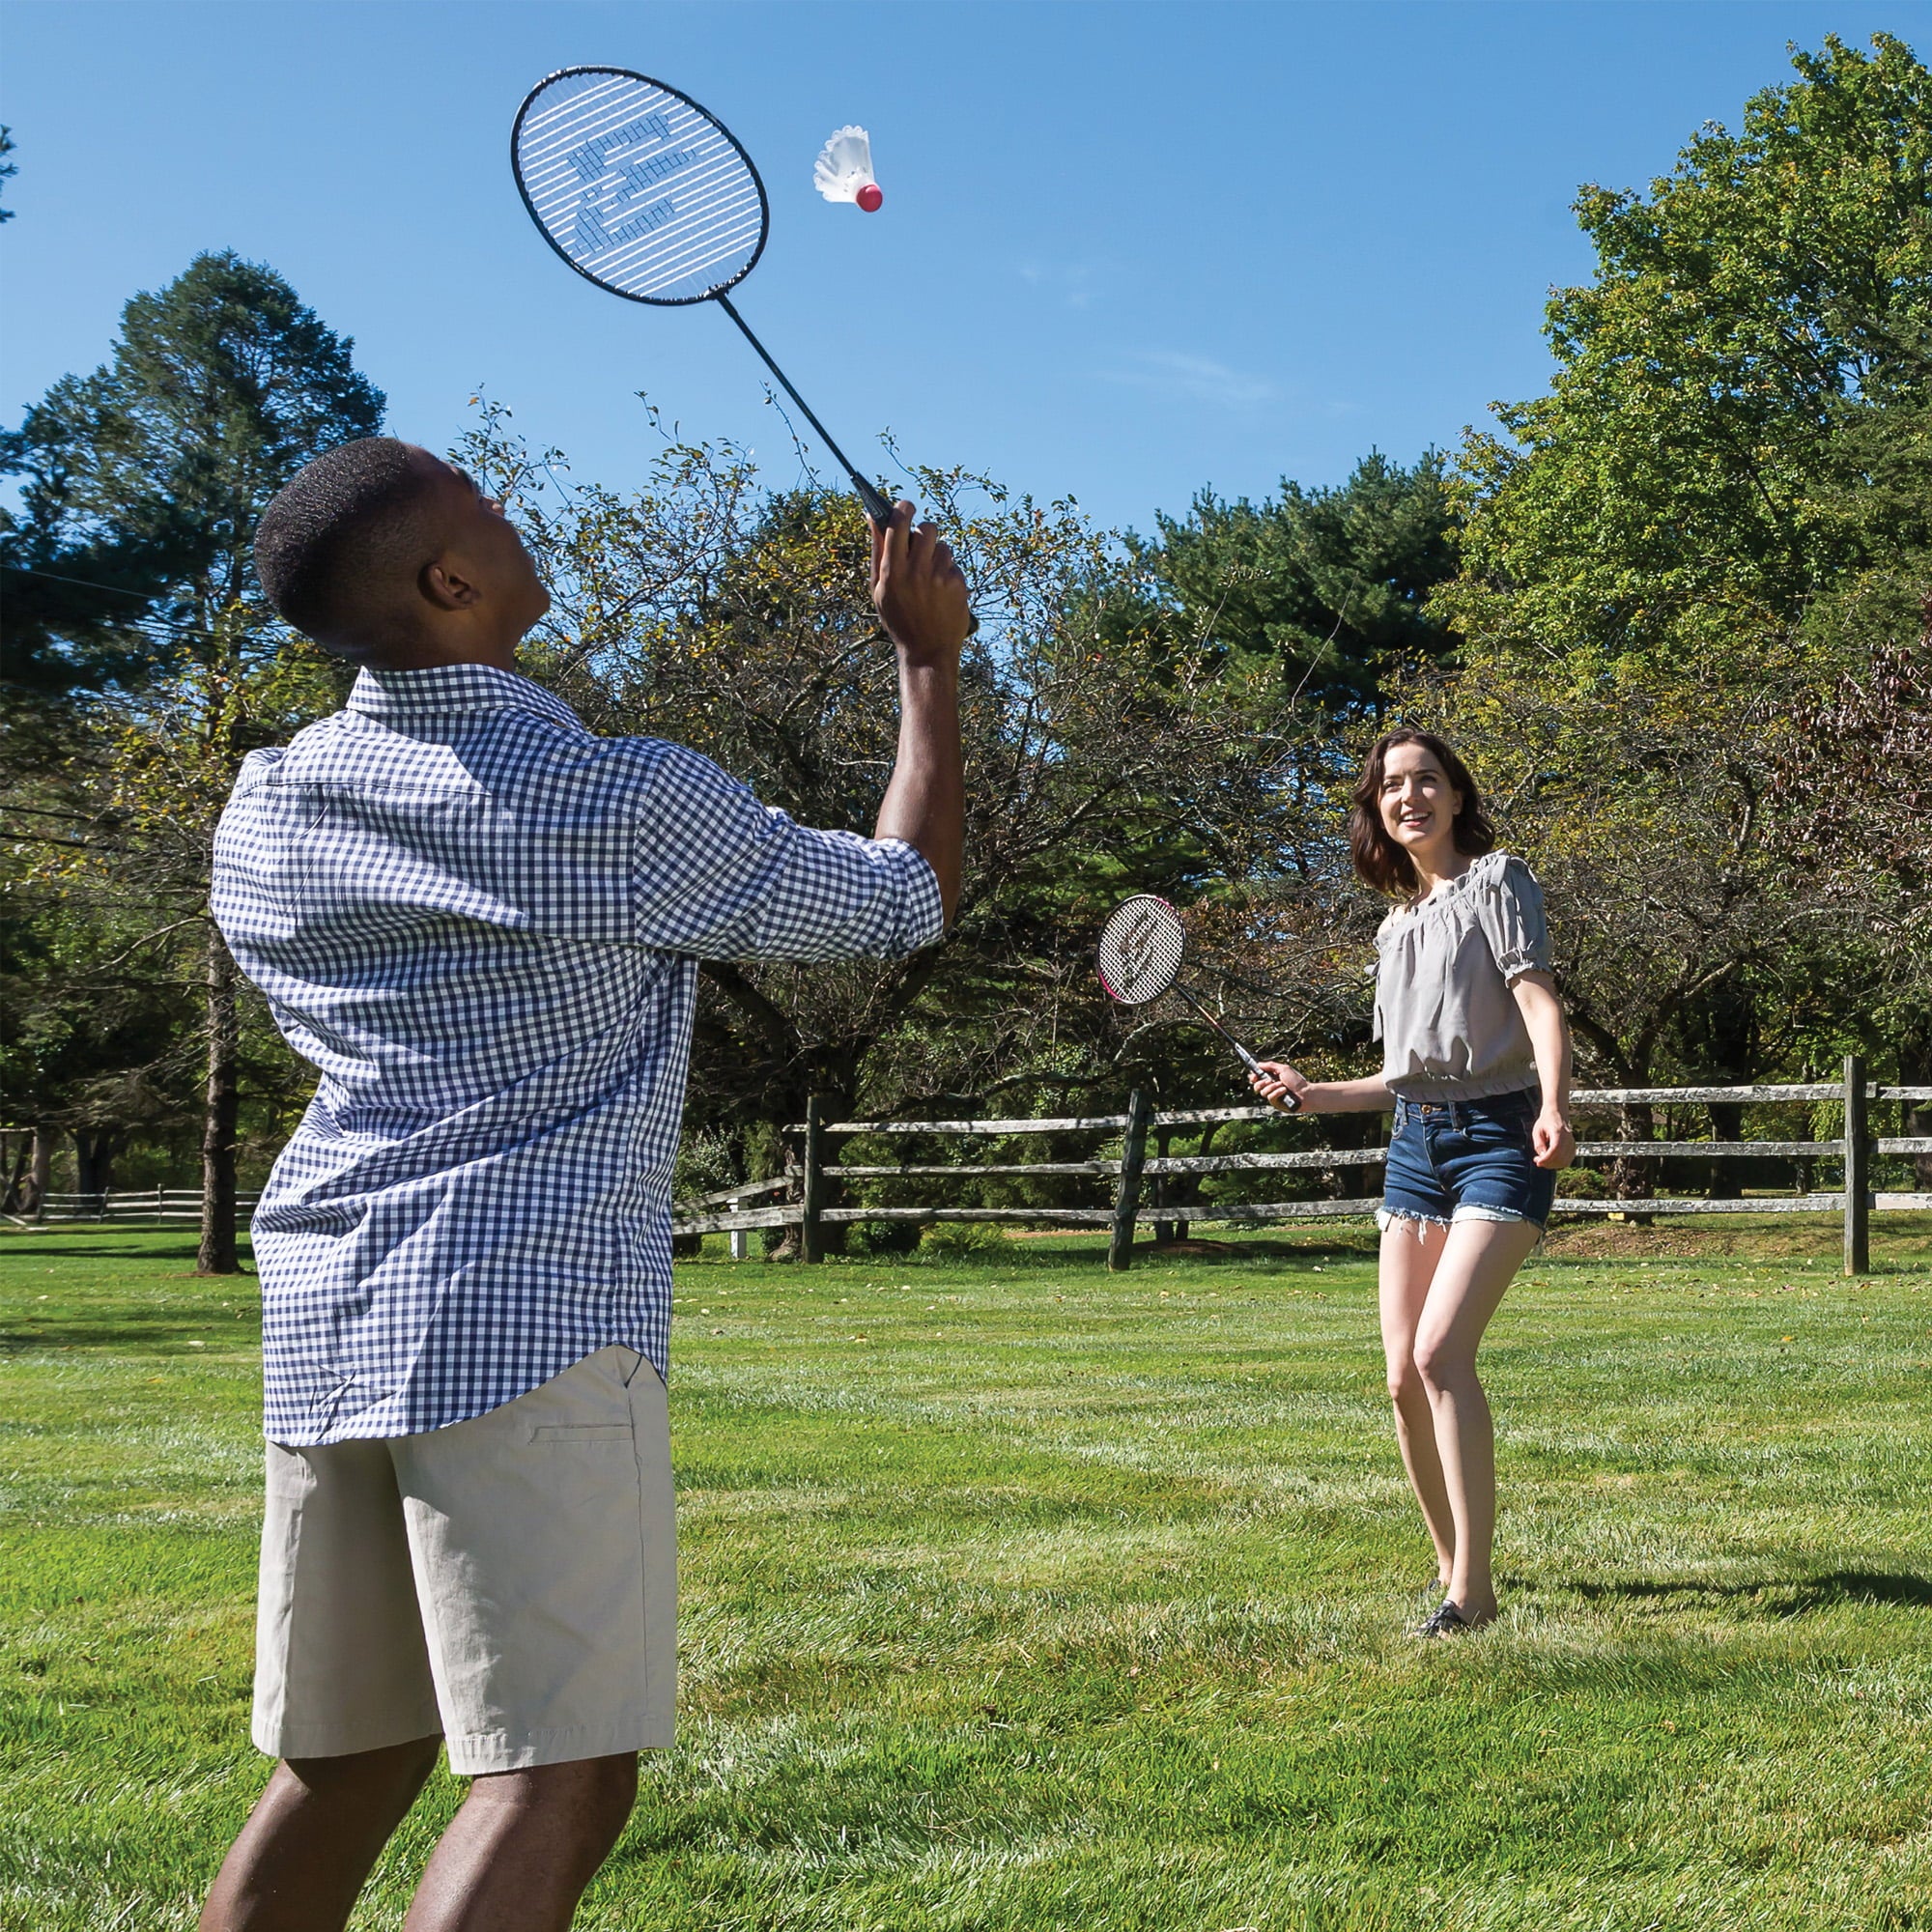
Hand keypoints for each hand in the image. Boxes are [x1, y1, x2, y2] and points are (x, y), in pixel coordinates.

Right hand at [871, 500, 969, 667]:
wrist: (928, 650)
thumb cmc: (899, 618)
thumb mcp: (879, 589)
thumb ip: (877, 551)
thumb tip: (871, 517)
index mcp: (892, 572)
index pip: (899, 525)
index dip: (904, 509)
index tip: (906, 505)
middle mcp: (917, 572)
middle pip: (927, 529)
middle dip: (924, 531)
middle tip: (920, 543)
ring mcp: (940, 578)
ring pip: (943, 546)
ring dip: (936, 555)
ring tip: (929, 577)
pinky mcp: (958, 584)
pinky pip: (953, 565)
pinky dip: (947, 573)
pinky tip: (940, 592)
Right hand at [1249, 1060, 1310, 1110]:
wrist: (1306, 1093)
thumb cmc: (1297, 1081)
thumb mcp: (1284, 1069)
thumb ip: (1270, 1065)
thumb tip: (1258, 1064)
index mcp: (1272, 1078)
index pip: (1258, 1078)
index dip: (1254, 1077)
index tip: (1254, 1076)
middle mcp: (1271, 1087)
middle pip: (1256, 1086)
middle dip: (1261, 1082)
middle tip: (1268, 1080)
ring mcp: (1273, 1096)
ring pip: (1263, 1092)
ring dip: (1272, 1087)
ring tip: (1282, 1085)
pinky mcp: (1276, 1103)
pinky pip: (1270, 1097)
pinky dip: (1277, 1092)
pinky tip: (1284, 1090)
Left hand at [1532, 1109, 1573, 1169]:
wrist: (1557, 1115)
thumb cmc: (1546, 1122)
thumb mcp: (1537, 1130)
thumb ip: (1539, 1144)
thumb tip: (1542, 1157)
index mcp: (1558, 1132)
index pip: (1555, 1149)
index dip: (1547, 1158)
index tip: (1538, 1162)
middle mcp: (1567, 1139)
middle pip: (1560, 1157)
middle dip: (1548, 1163)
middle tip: (1538, 1160)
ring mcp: (1572, 1143)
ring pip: (1565, 1161)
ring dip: (1553, 1165)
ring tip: (1543, 1160)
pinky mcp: (1573, 1147)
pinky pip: (1568, 1160)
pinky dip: (1559, 1164)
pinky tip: (1551, 1160)